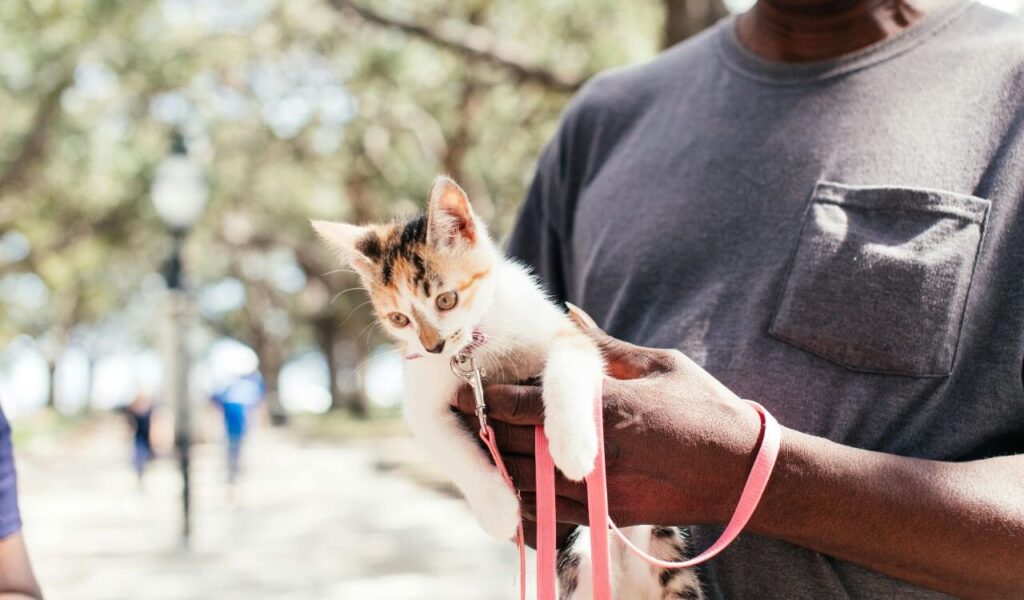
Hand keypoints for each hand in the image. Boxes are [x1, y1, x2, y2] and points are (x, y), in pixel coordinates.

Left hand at [453, 304, 763, 528]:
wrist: (745, 474)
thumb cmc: (707, 408)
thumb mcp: (658, 364)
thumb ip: (604, 347)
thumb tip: (569, 315)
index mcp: (607, 409)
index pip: (525, 405)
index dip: (485, 396)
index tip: (459, 383)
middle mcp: (596, 453)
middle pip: (514, 445)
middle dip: (481, 428)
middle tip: (459, 411)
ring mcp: (600, 490)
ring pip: (524, 482)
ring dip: (496, 463)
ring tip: (478, 443)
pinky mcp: (608, 515)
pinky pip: (547, 514)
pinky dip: (522, 497)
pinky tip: (510, 479)